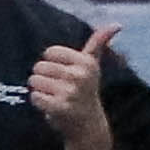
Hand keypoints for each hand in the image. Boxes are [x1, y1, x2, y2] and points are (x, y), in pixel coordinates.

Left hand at [27, 25, 122, 149]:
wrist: (88, 124)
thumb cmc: (86, 90)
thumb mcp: (92, 66)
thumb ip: (98, 43)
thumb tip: (116, 24)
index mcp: (86, 62)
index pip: (49, 52)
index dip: (51, 63)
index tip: (64, 73)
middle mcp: (80, 75)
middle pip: (39, 66)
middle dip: (44, 78)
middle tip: (59, 88)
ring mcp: (70, 92)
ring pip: (34, 81)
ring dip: (40, 90)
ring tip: (55, 96)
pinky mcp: (59, 107)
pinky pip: (34, 97)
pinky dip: (38, 102)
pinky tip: (51, 106)